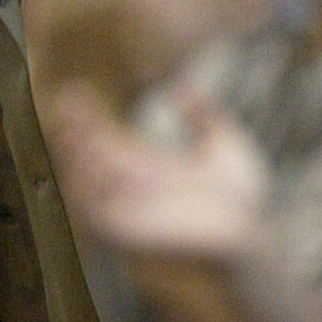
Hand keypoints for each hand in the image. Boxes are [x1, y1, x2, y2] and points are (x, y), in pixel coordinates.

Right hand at [50, 82, 270, 269]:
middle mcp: (134, 189)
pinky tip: (85, 167)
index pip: (107, 139)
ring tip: (73, 130)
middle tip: (66, 101)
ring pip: (85, 185)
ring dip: (74, 159)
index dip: (89, 117)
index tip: (76, 91)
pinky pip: (94, 215)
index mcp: (149, 168)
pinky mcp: (130, 233)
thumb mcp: (225, 145)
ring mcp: (130, 211)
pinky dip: (84, 194)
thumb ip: (204, 116)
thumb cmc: (245, 199)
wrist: (255, 234)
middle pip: (90, 157)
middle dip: (74, 131)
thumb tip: (184, 87)